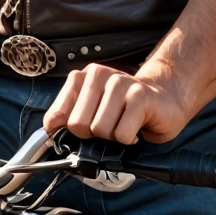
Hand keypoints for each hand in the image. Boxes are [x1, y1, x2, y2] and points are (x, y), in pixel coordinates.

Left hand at [43, 64, 189, 145]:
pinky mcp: (140, 96)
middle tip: (108, 128)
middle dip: (92, 136)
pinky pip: (122, 134)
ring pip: (100, 130)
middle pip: (77, 125)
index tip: (80, 134)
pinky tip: (137, 127)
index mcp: (81, 78)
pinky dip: (129, 139)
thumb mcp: (92, 112)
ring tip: (124, 125)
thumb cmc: (125, 110)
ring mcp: (120, 83)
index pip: (56, 115)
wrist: (164, 99)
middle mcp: (98, 75)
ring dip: (113, 137)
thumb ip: (68, 117)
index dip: (65, 133)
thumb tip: (50, 131)